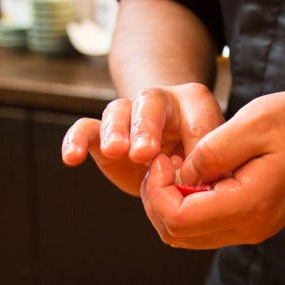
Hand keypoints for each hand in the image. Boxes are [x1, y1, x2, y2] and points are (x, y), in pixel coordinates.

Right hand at [61, 83, 224, 195]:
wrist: (171, 153)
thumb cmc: (198, 157)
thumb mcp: (212, 159)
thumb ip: (206, 166)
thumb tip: (193, 183)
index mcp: (193, 102)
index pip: (194, 111)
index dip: (190, 138)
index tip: (188, 166)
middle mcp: (157, 101)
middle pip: (149, 103)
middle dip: (146, 127)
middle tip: (144, 152)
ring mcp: (127, 116)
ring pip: (116, 111)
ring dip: (115, 131)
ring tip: (116, 151)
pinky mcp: (102, 136)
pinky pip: (85, 129)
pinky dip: (76, 140)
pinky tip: (72, 157)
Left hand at [140, 91, 284, 247]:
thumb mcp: (255, 122)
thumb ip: (212, 151)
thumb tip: (181, 175)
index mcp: (249, 205)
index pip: (178, 219)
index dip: (157, 190)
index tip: (165, 158)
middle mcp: (249, 228)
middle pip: (176, 234)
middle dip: (157, 199)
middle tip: (165, 162)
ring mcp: (251, 230)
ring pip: (186, 235)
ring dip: (169, 204)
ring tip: (179, 168)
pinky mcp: (251, 223)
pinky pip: (204, 228)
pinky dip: (187, 206)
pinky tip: (195, 177)